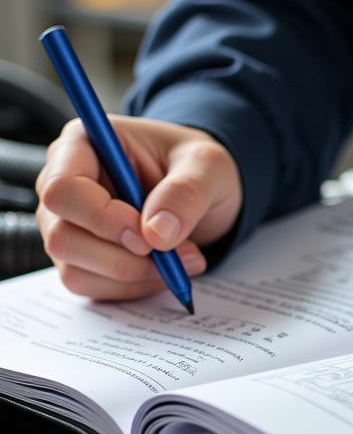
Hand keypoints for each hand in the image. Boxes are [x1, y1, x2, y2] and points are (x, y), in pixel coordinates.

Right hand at [36, 116, 242, 300]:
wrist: (204, 194)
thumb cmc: (197, 168)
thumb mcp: (209, 167)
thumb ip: (186, 193)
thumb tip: (156, 234)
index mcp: (82, 145)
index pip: (63, 189)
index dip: (102, 219)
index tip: (148, 236)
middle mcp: (65, 187)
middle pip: (62, 237)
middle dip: (123, 257)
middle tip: (174, 254)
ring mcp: (67, 226)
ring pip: (76, 271)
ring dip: (135, 275)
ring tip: (183, 259)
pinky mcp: (82, 259)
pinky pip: (93, 288)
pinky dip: (135, 287)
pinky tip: (166, 270)